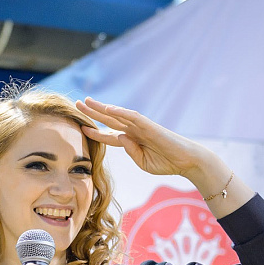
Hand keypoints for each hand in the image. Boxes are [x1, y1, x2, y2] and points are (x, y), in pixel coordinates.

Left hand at [75, 97, 220, 180]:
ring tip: (85, 101)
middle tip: (76, 104)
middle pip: (109, 119)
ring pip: (117, 114)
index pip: (109, 135)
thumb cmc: (167, 162)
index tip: (81, 128)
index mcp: (132, 141)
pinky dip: (121, 111)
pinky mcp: (150, 126)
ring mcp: (141, 127)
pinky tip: (109, 108)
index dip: (95, 132)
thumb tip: (121, 137)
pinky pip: (133, 117)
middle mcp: (134, 130)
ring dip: (101, 108)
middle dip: (92, 113)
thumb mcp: (143, 162)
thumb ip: (131, 151)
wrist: (187, 161)